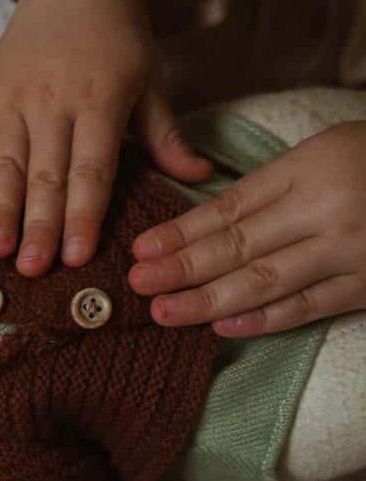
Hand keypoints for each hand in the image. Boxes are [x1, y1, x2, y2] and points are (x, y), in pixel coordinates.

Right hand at [0, 0, 210, 275]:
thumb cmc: (117, 35)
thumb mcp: (149, 78)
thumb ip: (165, 134)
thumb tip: (200, 176)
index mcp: (99, 100)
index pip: (91, 170)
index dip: (84, 214)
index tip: (79, 255)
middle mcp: (52, 102)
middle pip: (45, 175)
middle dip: (38, 226)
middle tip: (33, 269)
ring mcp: (14, 99)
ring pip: (6, 165)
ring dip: (0, 211)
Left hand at [129, 121, 365, 336]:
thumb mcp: (322, 154)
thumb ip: (268, 188)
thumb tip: (203, 224)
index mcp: (308, 170)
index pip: (229, 208)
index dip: (180, 232)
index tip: (140, 249)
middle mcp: (325, 211)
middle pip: (238, 246)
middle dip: (181, 269)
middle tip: (136, 285)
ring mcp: (348, 253)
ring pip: (265, 282)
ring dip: (207, 300)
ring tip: (162, 312)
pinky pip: (306, 307)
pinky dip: (262, 319)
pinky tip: (221, 326)